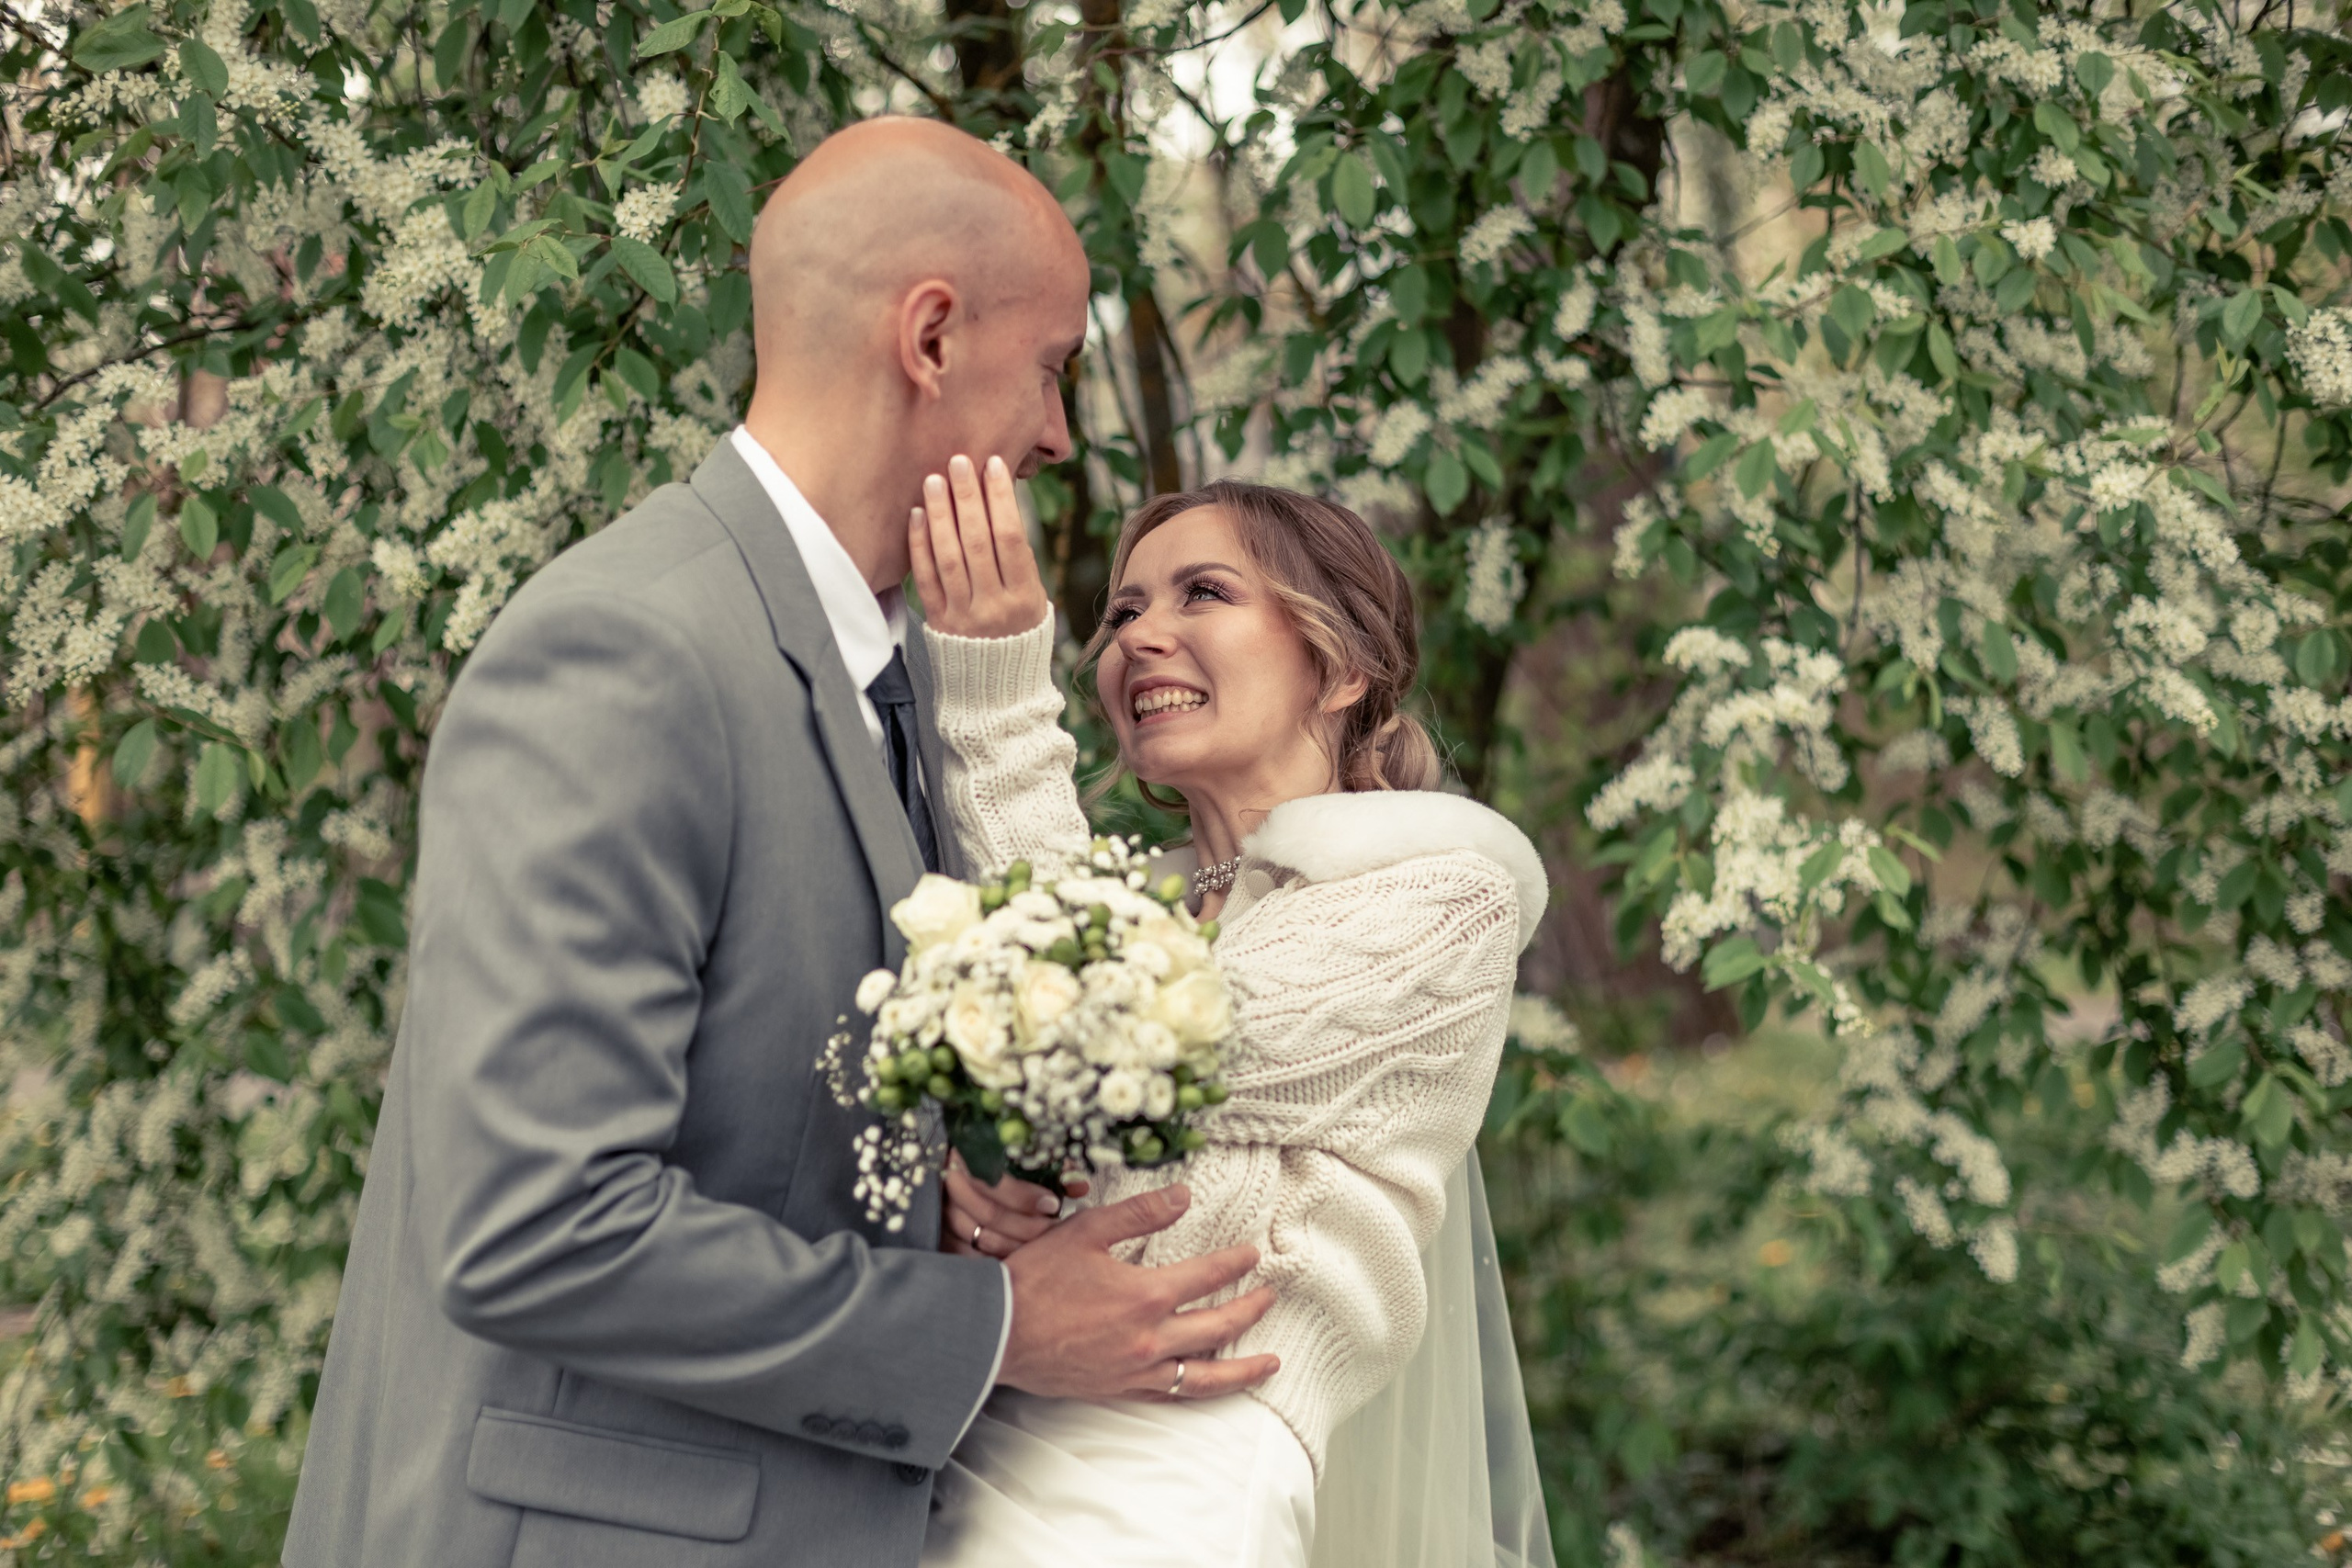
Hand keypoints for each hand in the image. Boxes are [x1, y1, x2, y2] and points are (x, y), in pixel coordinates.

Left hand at [909, 453, 1053, 639]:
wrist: (997, 688)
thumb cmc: (1019, 632)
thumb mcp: (1034, 600)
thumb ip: (1017, 559)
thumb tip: (998, 503)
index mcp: (1025, 597)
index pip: (1011, 537)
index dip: (1000, 498)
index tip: (993, 464)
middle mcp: (994, 606)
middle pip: (978, 541)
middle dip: (968, 497)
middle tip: (959, 460)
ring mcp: (963, 615)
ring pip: (949, 556)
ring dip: (941, 513)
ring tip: (935, 479)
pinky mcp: (938, 621)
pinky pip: (925, 577)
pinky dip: (919, 544)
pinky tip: (918, 514)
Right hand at [941, 1150, 1087, 1259]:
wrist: (952, 1166)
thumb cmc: (993, 1158)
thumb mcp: (1021, 1153)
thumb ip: (1050, 1167)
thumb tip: (1079, 1187)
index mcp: (965, 1155)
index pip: (995, 1182)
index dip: (1026, 1197)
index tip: (1052, 1203)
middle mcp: (948, 1186)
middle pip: (989, 1214)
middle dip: (1028, 1227)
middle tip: (1055, 1230)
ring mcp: (940, 1214)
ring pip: (980, 1239)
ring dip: (1016, 1246)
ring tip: (1044, 1249)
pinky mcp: (939, 1236)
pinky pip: (969, 1257)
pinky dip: (995, 1262)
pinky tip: (1018, 1261)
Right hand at [997, 1184, 1279, 1403]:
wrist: (996, 1333)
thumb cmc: (1035, 1278)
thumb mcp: (1086, 1230)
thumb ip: (1139, 1212)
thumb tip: (1184, 1194)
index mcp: (1146, 1294)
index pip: (1208, 1275)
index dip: (1235, 1261)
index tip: (1253, 1253)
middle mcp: (1150, 1338)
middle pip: (1218, 1326)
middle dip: (1250, 1310)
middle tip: (1270, 1297)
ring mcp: (1136, 1369)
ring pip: (1203, 1374)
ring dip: (1242, 1368)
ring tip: (1271, 1363)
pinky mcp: (1118, 1389)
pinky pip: (1170, 1395)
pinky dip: (1196, 1391)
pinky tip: (1207, 1386)